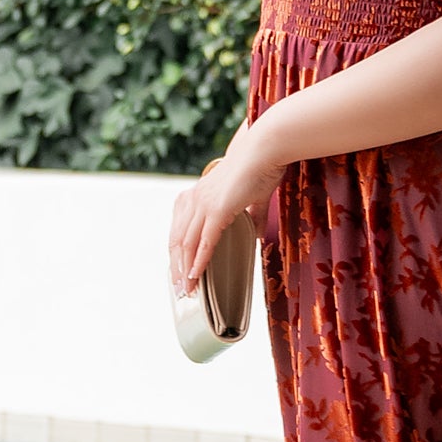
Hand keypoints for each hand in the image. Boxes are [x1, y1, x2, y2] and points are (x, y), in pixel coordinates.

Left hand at [168, 121, 287, 296]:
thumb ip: (251, 216)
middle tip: (178, 290)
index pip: (179, 230)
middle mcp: (194, 199)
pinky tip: (196, 276)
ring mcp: (203, 204)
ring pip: (186, 244)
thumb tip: (256, 235)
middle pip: (176, 241)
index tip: (179, 274)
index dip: (177, 254)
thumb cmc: (261, 167)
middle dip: (176, 268)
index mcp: (197, 194)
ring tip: (186, 291)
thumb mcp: (252, 198)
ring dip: (185, 270)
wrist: (265, 150)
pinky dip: (198, 262)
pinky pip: (203, 242)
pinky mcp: (217, 210)